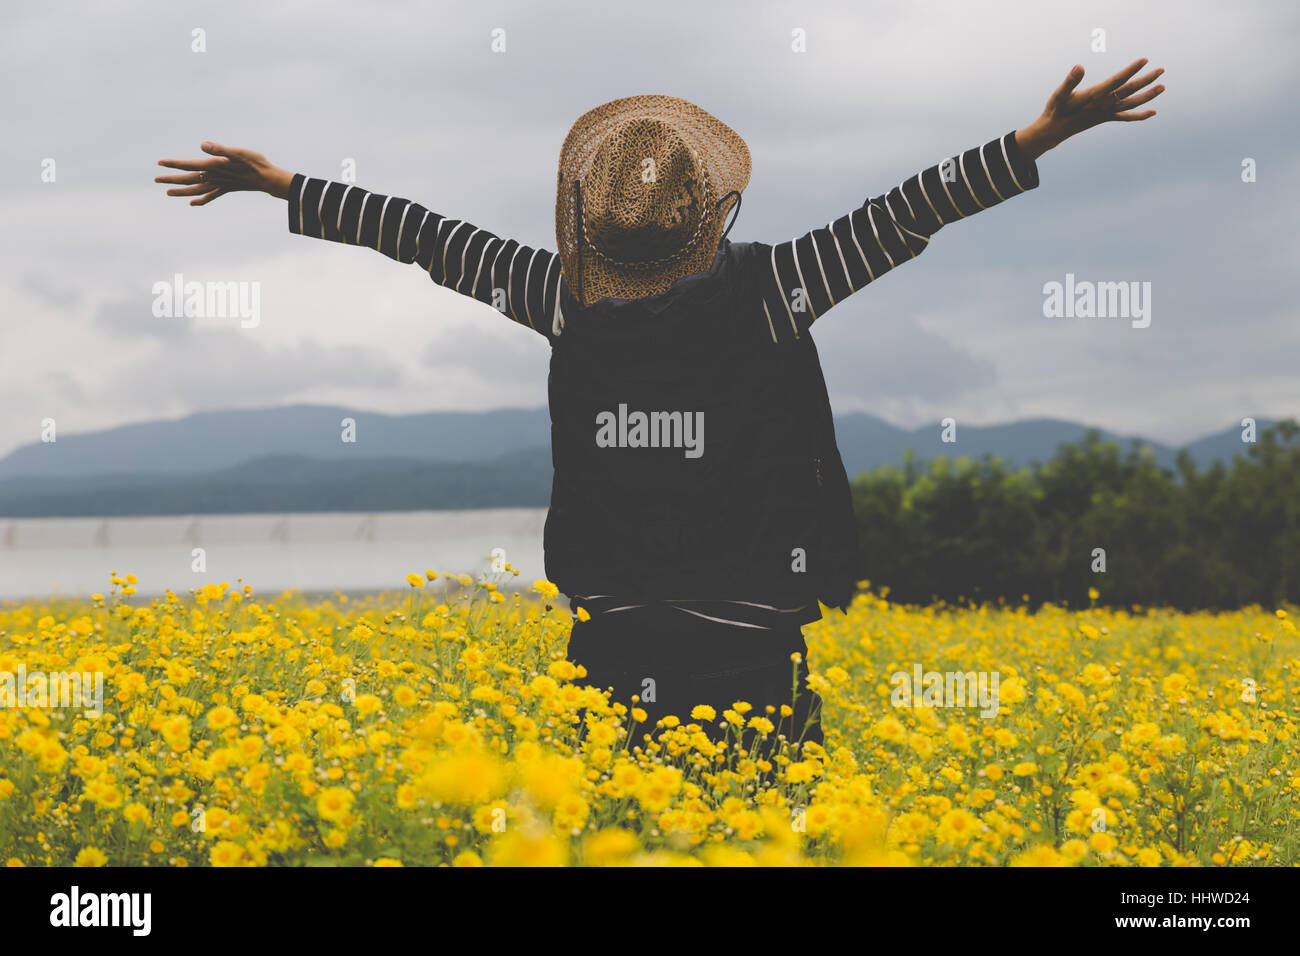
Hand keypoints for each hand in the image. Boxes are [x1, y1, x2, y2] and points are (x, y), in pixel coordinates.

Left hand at [155, 142, 293, 205]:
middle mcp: (215, 177)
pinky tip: (192, 203)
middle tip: (156, 179)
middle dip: (172, 179)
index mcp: (214, 166)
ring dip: (182, 191)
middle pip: (189, 179)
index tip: (159, 163)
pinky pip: (211, 195)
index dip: (174, 164)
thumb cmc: (255, 163)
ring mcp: (220, 184)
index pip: (189, 165)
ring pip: (197, 189)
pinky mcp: (227, 187)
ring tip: (168, 193)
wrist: (269, 179)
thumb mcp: (238, 152)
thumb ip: (220, 149)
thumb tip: (202, 146)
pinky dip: (201, 199)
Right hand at [1016, 58, 1164, 160]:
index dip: (1131, 70)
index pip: (1116, 81)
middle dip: (1146, 80)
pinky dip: (1139, 115)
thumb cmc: (1055, 110)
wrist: (1053, 131)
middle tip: (1162, 70)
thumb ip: (1070, 81)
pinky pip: (1125, 116)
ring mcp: (1106, 113)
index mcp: (1094, 97)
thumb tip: (1079, 67)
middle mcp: (1103, 106)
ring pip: (1131, 104)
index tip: (1144, 60)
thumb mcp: (1059, 95)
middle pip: (1129, 91)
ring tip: (1162, 87)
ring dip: (1148, 96)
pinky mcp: (1105, 118)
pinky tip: (1152, 112)